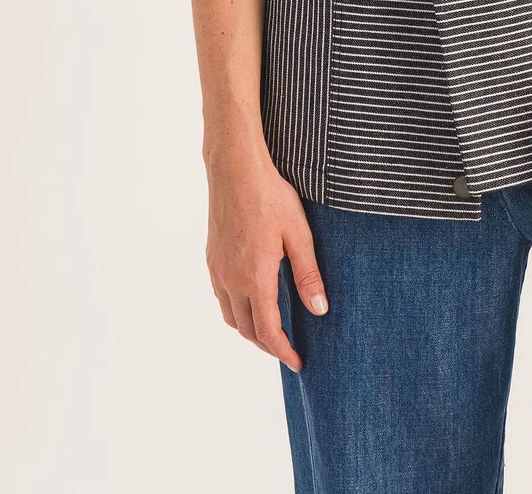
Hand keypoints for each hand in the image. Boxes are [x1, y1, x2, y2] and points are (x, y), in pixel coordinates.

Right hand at [203, 131, 328, 371]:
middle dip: (268, 345)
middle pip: (246, 330)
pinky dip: (236, 310)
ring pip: (230, 316)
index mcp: (255, 278)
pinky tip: (250, 299)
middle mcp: (231, 280)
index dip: (283, 351)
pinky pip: (221, 297)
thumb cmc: (270, 196)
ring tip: (270, 330)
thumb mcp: (298, 234)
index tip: (297, 363)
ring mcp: (218, 269)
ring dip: (249, 330)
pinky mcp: (212, 257)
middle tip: (288, 349)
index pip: (267, 331)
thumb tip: (320, 311)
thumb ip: (308, 275)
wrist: (235, 169)